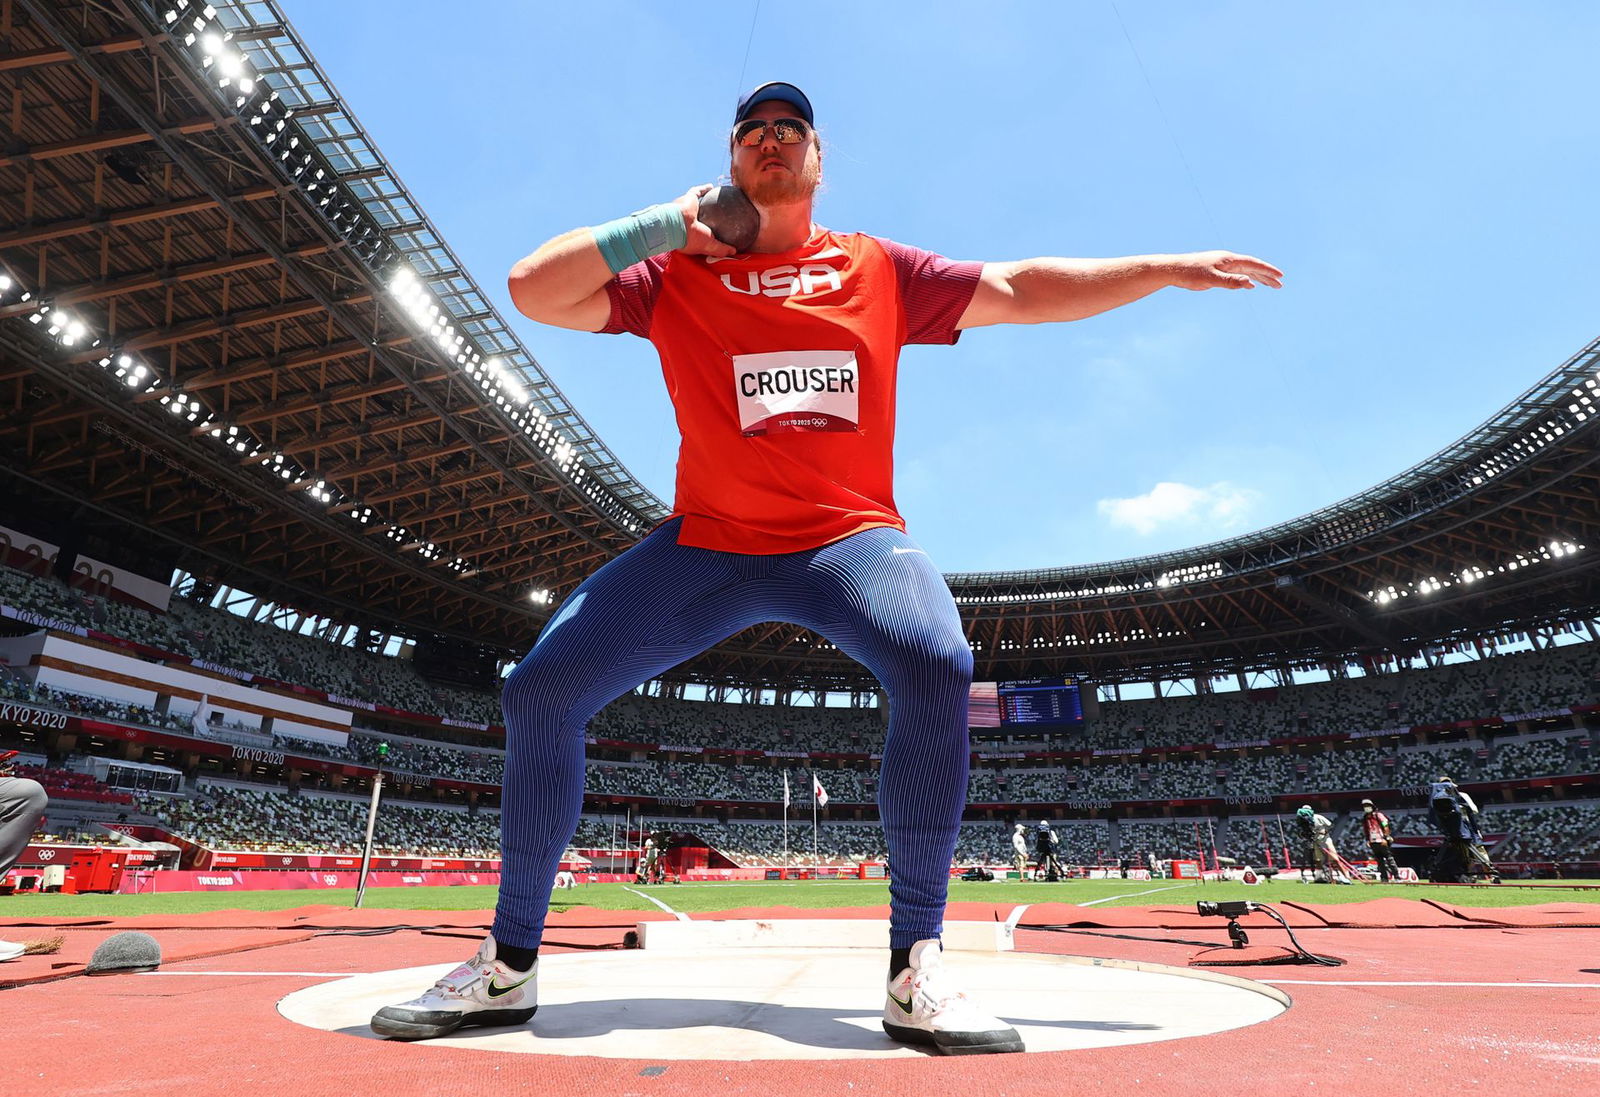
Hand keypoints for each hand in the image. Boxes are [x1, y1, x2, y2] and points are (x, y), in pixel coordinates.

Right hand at [674, 184, 737, 258]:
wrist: (678, 224)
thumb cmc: (693, 238)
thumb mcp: (710, 247)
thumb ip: (722, 249)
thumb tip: (734, 251)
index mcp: (692, 235)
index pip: (705, 235)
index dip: (713, 234)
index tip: (724, 232)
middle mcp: (689, 223)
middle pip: (703, 218)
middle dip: (711, 217)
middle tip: (722, 215)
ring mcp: (688, 210)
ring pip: (700, 204)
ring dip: (707, 201)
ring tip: (717, 200)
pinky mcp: (687, 199)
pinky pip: (697, 191)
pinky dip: (703, 188)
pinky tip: (712, 186)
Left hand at [1169, 250, 1283, 290]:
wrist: (1173, 269)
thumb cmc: (1190, 273)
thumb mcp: (1211, 279)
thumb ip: (1230, 281)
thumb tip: (1249, 282)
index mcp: (1229, 259)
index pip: (1253, 264)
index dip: (1267, 270)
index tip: (1280, 276)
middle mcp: (1228, 260)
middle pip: (1253, 267)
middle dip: (1267, 275)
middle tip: (1280, 284)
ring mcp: (1223, 265)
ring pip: (1246, 271)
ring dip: (1259, 277)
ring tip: (1271, 285)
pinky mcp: (1217, 271)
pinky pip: (1237, 274)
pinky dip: (1246, 279)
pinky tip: (1250, 284)